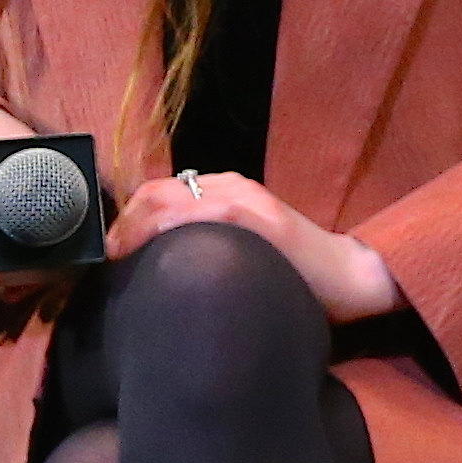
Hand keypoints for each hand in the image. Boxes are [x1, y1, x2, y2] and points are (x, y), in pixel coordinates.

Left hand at [111, 168, 405, 323]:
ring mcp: (246, 198)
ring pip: (169, 197)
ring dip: (135, 226)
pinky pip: (202, 211)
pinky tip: (151, 247)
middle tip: (110, 260)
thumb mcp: (244, 249)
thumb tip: (160, 262)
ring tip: (119, 258)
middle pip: (154, 192)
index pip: (157, 193)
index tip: (112, 253)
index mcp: (226, 190)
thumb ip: (209, 242)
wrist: (352, 277)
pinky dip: (168, 225)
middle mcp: (232, 185)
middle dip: (122, 224)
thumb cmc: (298, 274)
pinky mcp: (260, 217)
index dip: (126, 220)